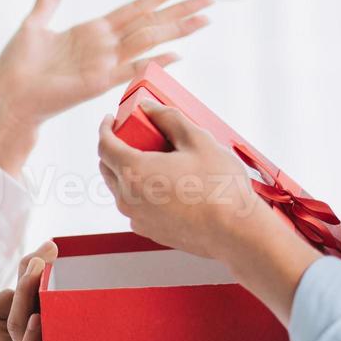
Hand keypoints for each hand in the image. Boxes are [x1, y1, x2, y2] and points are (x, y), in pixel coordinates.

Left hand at [0, 0, 213, 169]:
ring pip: (147, 41)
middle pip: (151, 23)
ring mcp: (104, 64)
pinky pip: (129, 70)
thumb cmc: (18, 66)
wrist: (8, 95)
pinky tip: (175, 55)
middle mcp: (105, 46)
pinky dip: (151, 62)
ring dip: (177, 30)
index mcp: (93, 31)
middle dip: (181, 11)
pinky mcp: (96, 82)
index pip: (135, 9)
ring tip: (204, 19)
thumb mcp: (34, 23)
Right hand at [0, 241, 145, 340]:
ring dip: (25, 291)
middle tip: (46, 252)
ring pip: (15, 325)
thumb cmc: (93, 333)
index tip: (37, 269)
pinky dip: (31, 334)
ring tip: (42, 267)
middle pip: (1, 314)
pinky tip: (40, 317)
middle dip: (22, 278)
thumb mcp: (55, 312)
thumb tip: (21, 278)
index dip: (7, 291)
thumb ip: (34, 300)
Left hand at [96, 101, 275, 261]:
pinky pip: (135, 206)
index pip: (104, 145)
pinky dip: (141, 192)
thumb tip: (149, 109)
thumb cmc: (220, 188)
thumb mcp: (198, 140)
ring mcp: (138, 218)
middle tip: (135, 136)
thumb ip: (168, 118)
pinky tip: (166, 184)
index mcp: (134, 172)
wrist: (236, 232)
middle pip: (108, 167)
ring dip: (128, 171)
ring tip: (156, 160)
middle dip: (115, 148)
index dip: (105, 128)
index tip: (111, 120)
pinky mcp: (149, 231)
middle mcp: (129, 199)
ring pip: (120, 188)